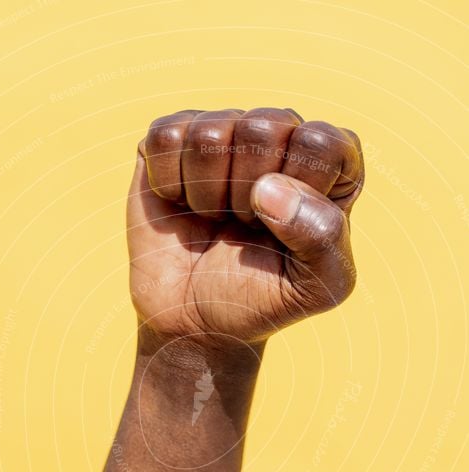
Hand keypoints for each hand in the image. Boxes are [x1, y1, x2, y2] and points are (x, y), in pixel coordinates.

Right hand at [127, 108, 363, 346]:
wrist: (192, 320)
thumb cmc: (260, 297)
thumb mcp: (316, 287)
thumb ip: (323, 238)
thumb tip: (269, 187)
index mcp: (329, 161)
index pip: (320, 141)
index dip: (296, 193)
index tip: (285, 232)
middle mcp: (281, 132)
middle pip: (262, 128)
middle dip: (246, 195)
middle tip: (245, 227)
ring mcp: (225, 128)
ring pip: (210, 134)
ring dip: (206, 194)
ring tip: (215, 219)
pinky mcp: (173, 137)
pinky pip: (165, 138)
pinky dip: (168, 184)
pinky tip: (182, 204)